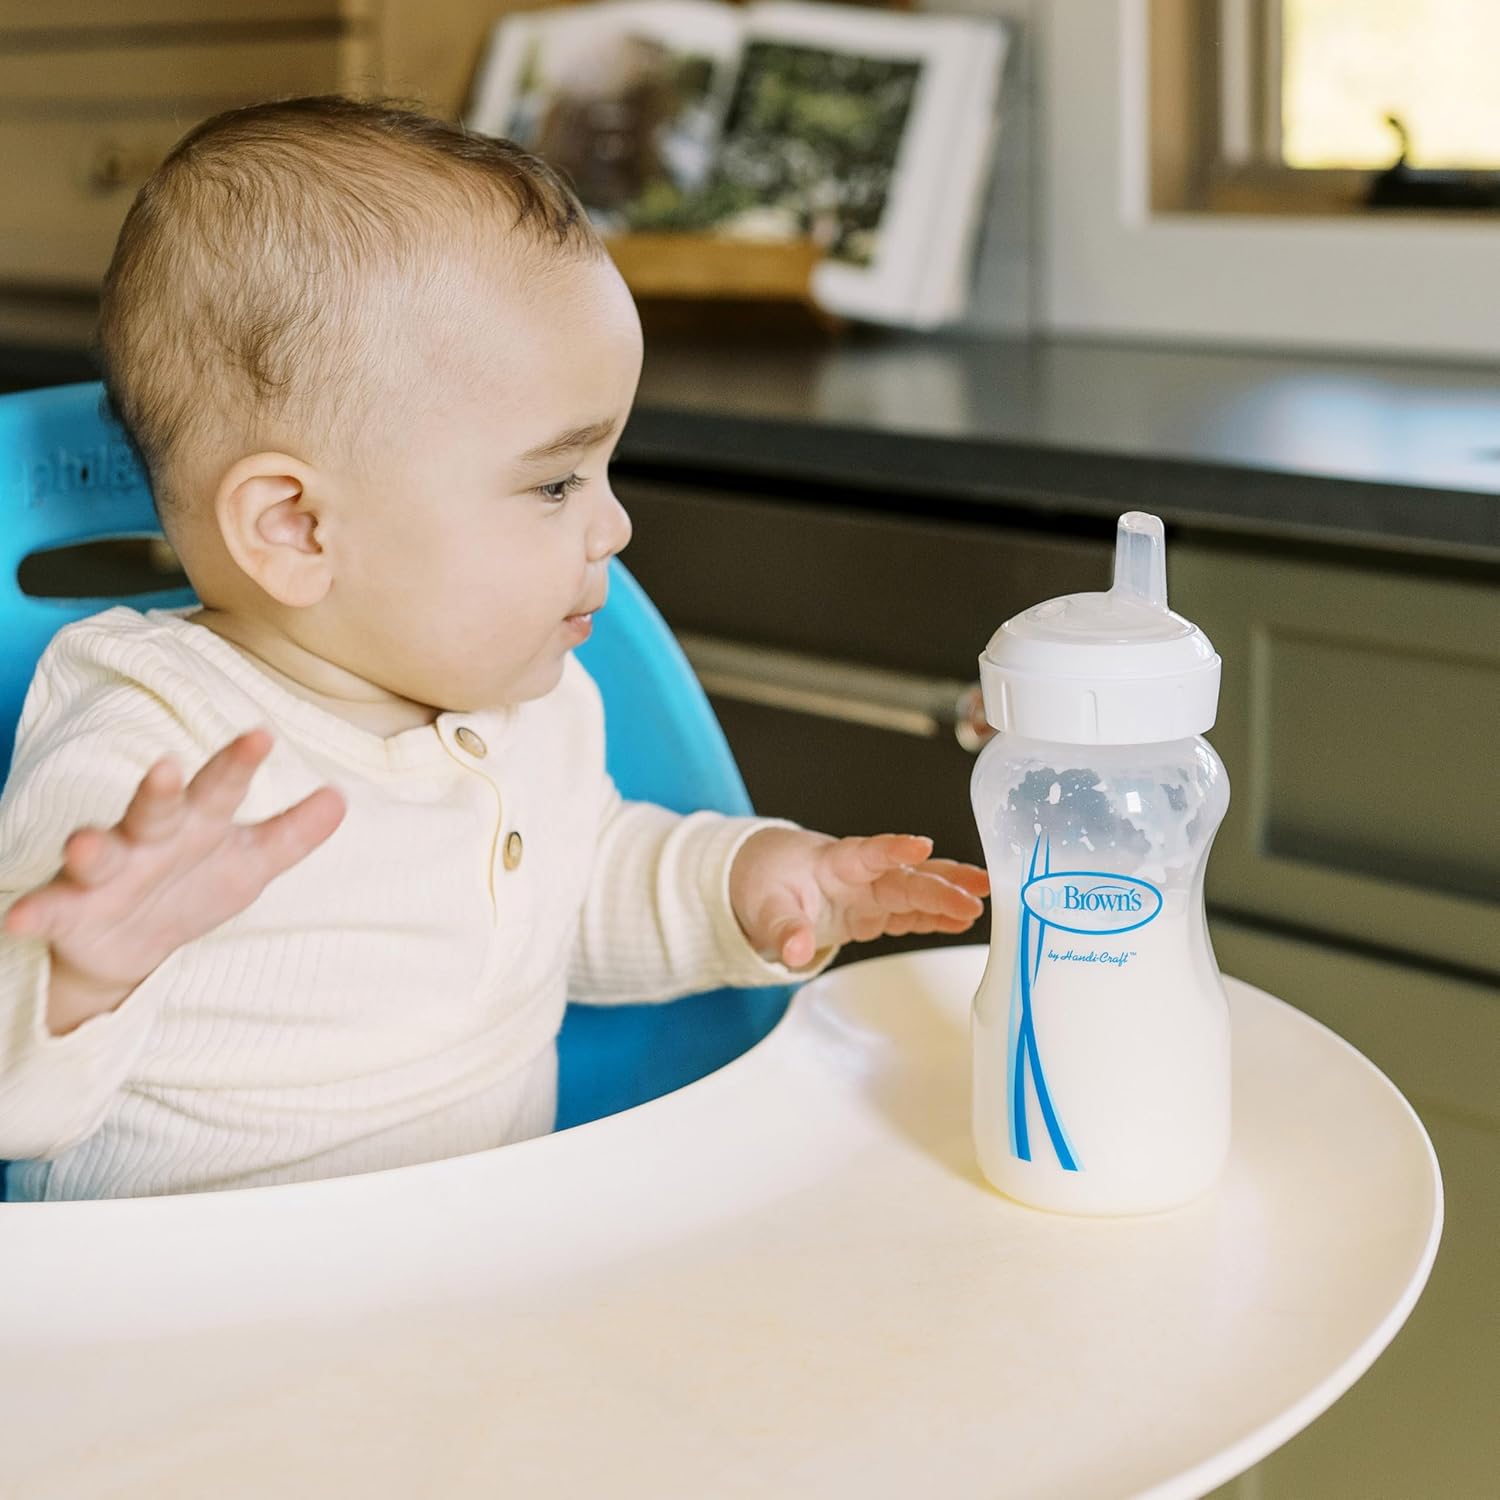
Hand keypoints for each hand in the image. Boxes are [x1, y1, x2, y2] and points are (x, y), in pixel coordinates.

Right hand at [3, 730, 344, 1034]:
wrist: (131, 945)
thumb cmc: (194, 886)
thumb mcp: (249, 864)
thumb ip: (292, 834)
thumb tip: (340, 799)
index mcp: (195, 823)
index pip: (221, 788)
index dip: (239, 763)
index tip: (261, 734)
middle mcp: (146, 838)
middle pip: (155, 808)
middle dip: (160, 789)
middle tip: (168, 766)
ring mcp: (104, 873)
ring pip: (96, 854)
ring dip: (88, 847)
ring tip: (82, 841)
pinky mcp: (69, 911)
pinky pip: (50, 909)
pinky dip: (36, 913)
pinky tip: (21, 917)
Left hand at [729, 827, 989, 969]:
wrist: (768, 878)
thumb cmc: (769, 882)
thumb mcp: (765, 908)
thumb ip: (784, 930)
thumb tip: (794, 953)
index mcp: (835, 862)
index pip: (868, 852)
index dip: (893, 849)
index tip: (921, 846)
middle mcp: (862, 875)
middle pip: (905, 877)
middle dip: (940, 884)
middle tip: (977, 895)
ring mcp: (873, 893)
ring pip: (918, 890)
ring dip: (950, 894)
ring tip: (987, 900)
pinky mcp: (876, 912)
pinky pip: (911, 913)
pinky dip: (936, 918)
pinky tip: (964, 922)